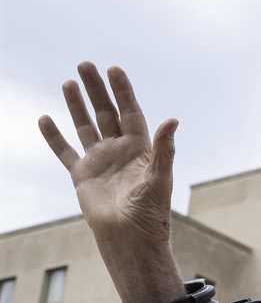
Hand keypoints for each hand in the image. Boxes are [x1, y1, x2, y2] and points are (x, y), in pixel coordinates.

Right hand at [38, 63, 178, 245]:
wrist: (130, 237)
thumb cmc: (151, 212)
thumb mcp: (160, 178)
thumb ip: (164, 149)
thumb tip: (173, 120)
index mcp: (140, 149)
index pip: (131, 112)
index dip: (123, 91)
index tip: (114, 69)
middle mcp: (119, 151)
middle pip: (106, 113)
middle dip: (97, 89)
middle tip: (85, 65)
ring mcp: (100, 161)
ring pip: (86, 126)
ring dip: (77, 105)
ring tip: (69, 82)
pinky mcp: (82, 175)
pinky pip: (65, 151)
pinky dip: (54, 136)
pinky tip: (45, 118)